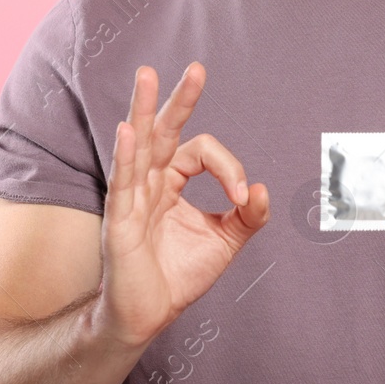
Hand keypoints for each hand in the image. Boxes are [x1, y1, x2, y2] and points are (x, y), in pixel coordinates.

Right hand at [93, 63, 269, 349]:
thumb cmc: (179, 276)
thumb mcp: (225, 242)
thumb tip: (264, 190)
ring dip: (143, 108)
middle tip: (198, 68)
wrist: (149, 315)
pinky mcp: (120, 220)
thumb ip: (248, 216)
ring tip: (147, 74)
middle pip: (164, 130)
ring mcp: (131, 198)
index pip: (202, 152)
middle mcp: (150, 182)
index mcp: (172, 181)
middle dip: (180, 99)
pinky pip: (122, 181)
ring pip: (139, 145)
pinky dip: (126, 155)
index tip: (244, 198)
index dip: (230, 169)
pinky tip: (128, 130)